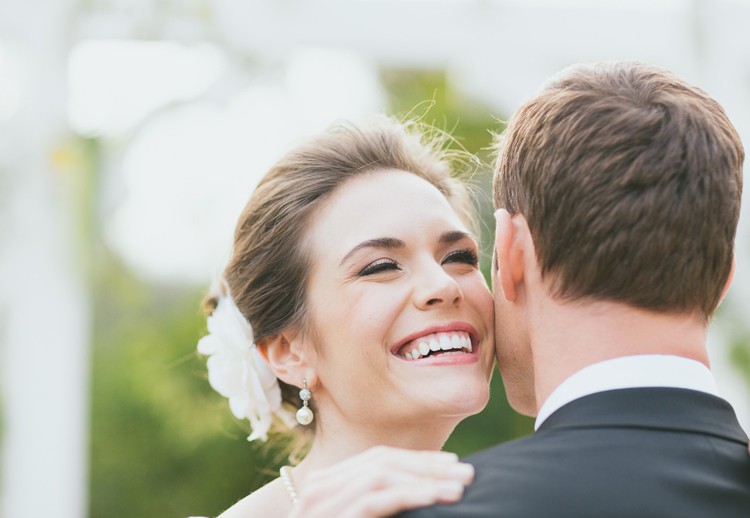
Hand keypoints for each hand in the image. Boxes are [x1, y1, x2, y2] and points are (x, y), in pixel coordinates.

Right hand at [288, 446, 473, 517]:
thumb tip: (422, 494)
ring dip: (425, 478)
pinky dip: (410, 494)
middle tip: (466, 471)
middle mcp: (321, 486)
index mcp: (327, 485)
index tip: (451, 463)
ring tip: (458, 487)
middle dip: (427, 464)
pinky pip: (375, 498)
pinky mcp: (331, 517)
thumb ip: (374, 507)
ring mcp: (321, 501)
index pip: (378, 458)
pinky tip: (435, 497)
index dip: (417, 458)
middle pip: (382, 461)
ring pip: (381, 474)